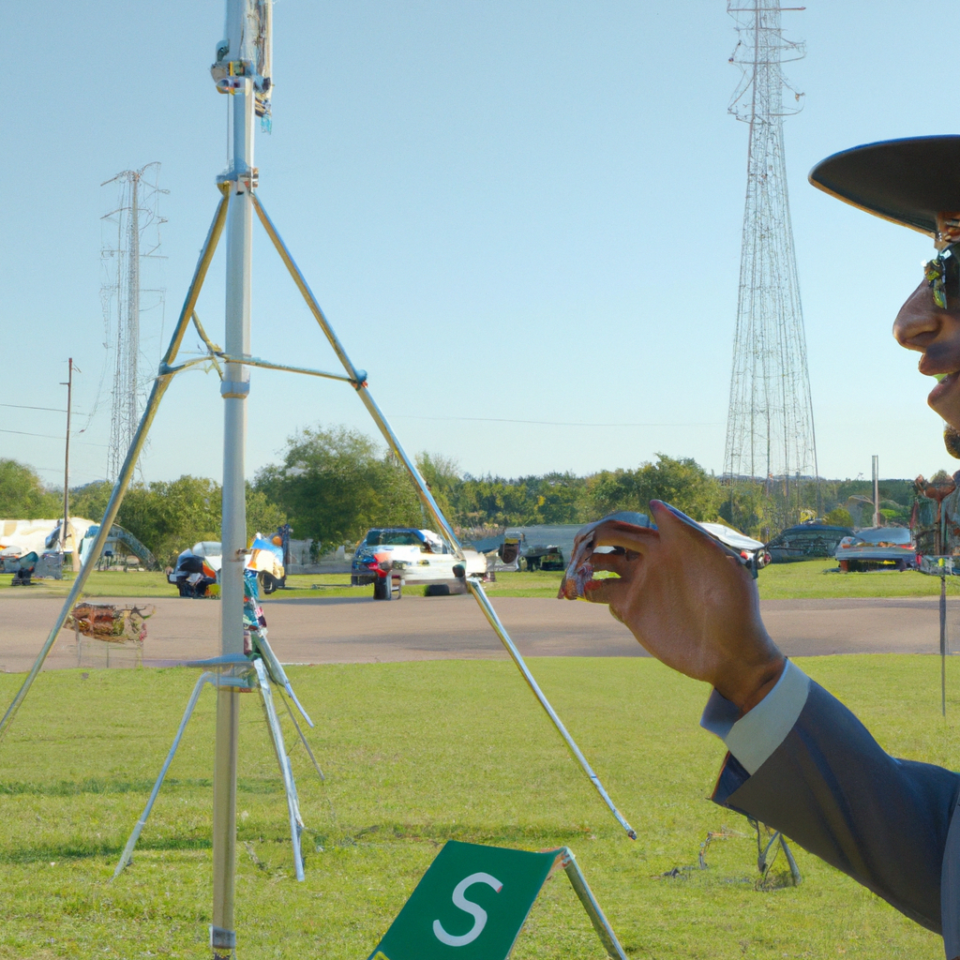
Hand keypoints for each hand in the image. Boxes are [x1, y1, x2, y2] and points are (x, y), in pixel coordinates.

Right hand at [580, 501, 783, 713]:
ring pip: (599, 567)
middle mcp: (649, 562)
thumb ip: (687, 533)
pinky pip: (601, 594)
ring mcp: (639, 586)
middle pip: (607, 543)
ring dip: (581, 566)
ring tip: (573, 574)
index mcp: (668, 546)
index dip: (607, 525)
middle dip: (587, 543)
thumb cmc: (735, 606)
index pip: (629, 526)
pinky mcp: (632, 611)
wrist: (732, 654)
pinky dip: (586, 590)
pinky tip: (582, 593)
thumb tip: (654, 504)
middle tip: (574, 552)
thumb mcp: (719, 564)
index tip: (593, 535)